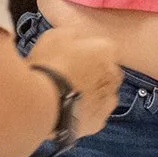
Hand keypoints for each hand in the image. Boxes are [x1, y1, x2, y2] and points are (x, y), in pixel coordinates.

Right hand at [27, 25, 121, 139]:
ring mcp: (108, 100)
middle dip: (92, 72)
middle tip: (68, 75)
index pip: (102, 48)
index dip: (86, 52)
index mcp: (106, 50)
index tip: (72, 56)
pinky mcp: (99, 122)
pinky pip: (93, 114)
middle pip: (105, 71)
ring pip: (102, 94)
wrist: (43, 103)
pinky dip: (84, 112)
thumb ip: (73, 34)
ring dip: (90, 92)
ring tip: (66, 94)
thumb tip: (77, 37)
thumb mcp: (55, 35)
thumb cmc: (49, 66)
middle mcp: (114, 75)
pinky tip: (68, 109)